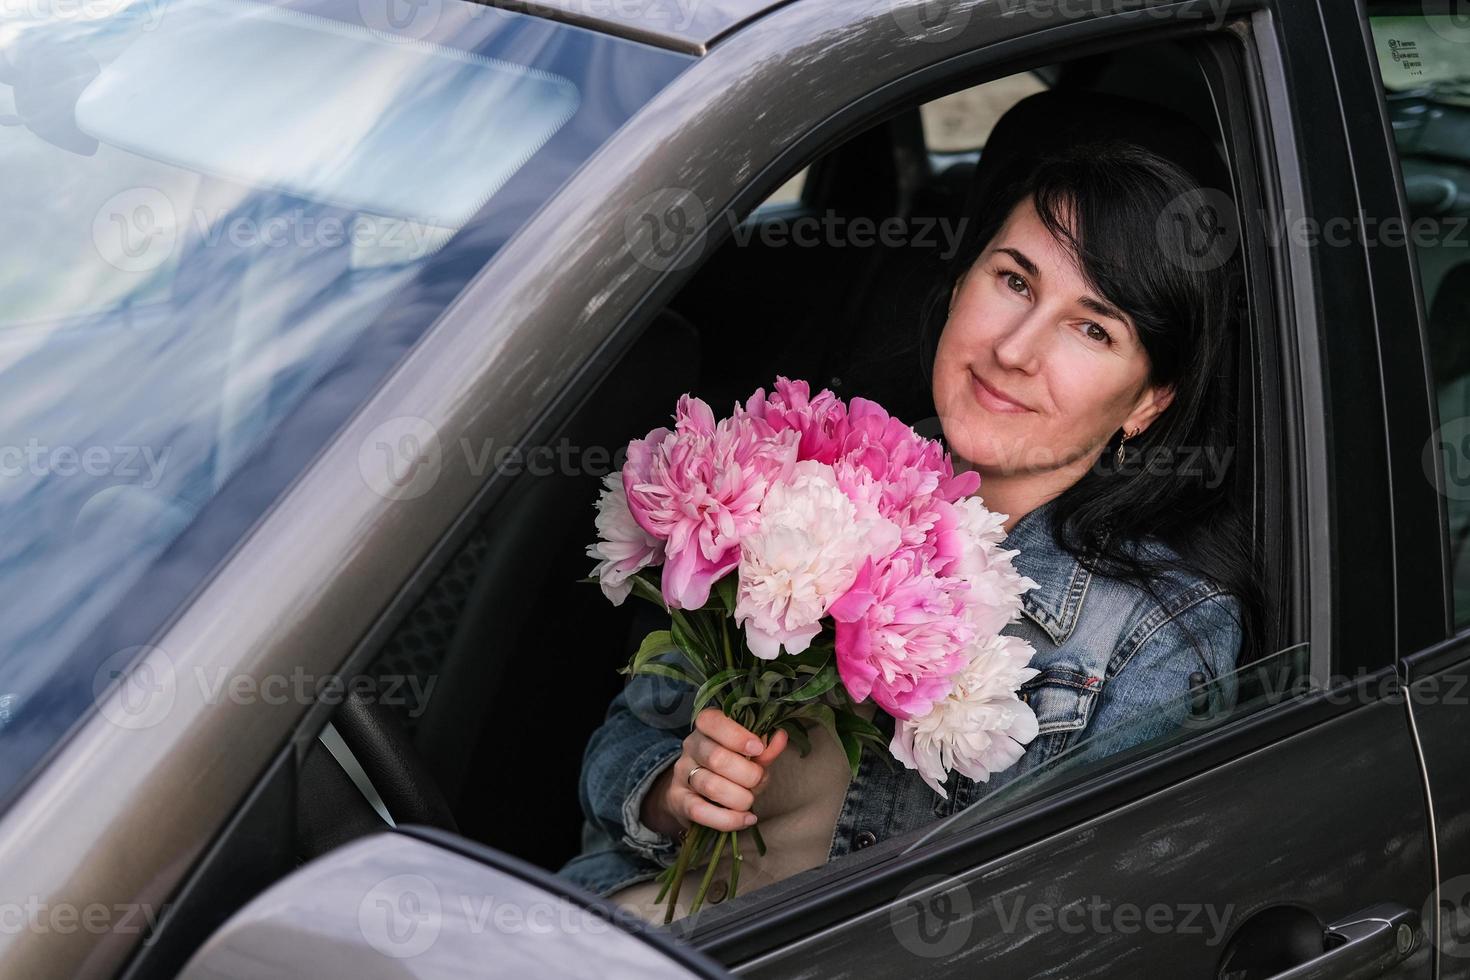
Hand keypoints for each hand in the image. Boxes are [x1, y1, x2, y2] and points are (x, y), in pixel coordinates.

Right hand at [641, 709, 788, 836]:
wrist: (698, 794)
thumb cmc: (731, 768)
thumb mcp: (750, 755)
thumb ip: (765, 749)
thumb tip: (780, 737)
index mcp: (707, 727)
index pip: (713, 721)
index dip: (737, 736)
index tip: (758, 748)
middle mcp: (691, 747)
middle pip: (716, 758)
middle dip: (747, 774)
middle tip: (757, 780)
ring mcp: (682, 774)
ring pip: (711, 786)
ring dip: (740, 798)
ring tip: (749, 801)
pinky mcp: (679, 800)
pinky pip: (701, 812)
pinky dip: (728, 819)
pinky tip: (747, 819)